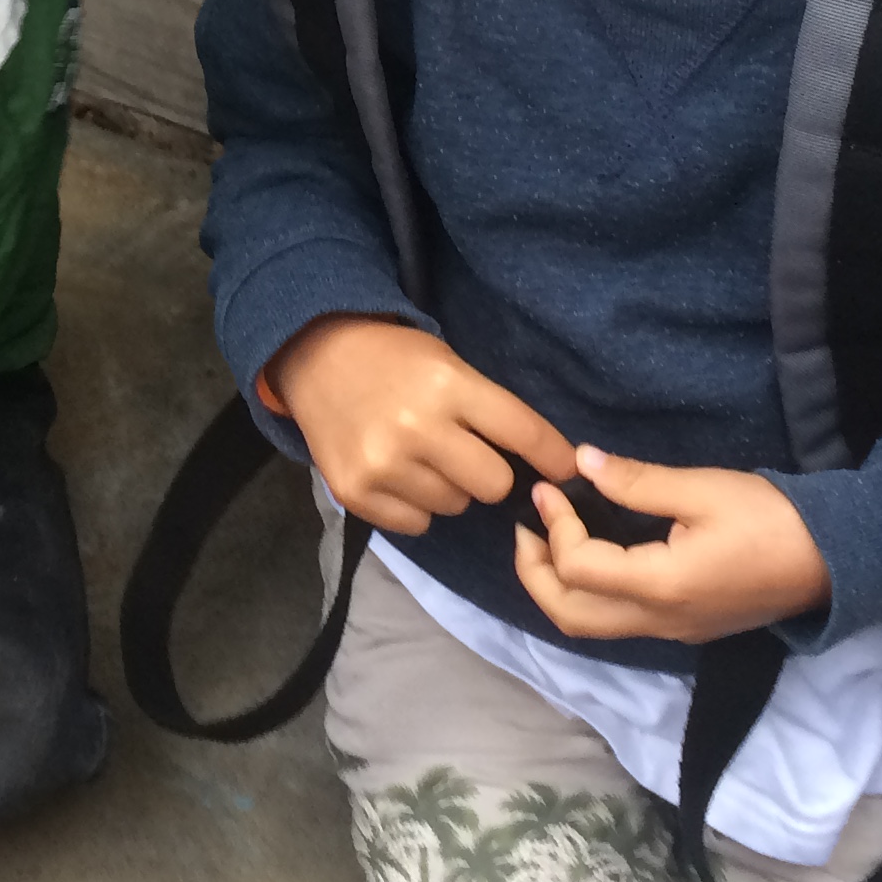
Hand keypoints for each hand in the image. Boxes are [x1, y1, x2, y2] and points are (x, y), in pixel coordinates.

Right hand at [263, 315, 573, 534]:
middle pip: (494, 484)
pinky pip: (419, 524)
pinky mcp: (356, 494)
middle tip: (466, 451)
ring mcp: (383, 465)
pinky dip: (417, 505)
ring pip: (456, 506)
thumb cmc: (394, 358)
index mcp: (447, 385)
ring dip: (450, 487)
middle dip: (490, 471)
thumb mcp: (447, 364)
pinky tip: (399, 473)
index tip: (567, 470)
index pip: (522, 431)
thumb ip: (492, 410)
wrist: (314, 357)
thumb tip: (554, 465)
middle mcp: (416, 428)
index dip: (554, 456)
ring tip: (423, 456)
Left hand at [512, 446, 831, 643]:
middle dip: (534, 572)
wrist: (836, 560)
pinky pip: (617, 622)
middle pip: (569, 616)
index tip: (552, 488)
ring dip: (557, 586)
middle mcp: (659, 621)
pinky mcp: (684, 627)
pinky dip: (587, 593)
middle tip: (527, 525)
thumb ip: (638, 482)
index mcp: (662, 587)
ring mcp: (672, 631)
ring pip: (590, 626)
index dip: (554, 527)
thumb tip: (582, 461)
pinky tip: (591, 553)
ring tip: (549, 538)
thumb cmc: (774, 519)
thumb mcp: (704, 489)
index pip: (578, 568)